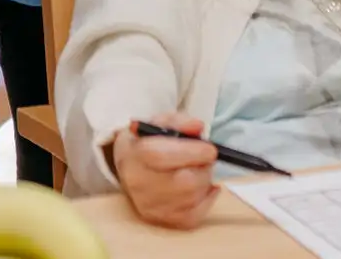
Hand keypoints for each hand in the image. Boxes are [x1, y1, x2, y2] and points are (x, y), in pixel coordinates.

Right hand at [112, 112, 219, 229]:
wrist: (130, 166)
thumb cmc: (147, 141)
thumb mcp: (159, 122)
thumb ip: (180, 121)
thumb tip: (198, 127)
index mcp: (135, 154)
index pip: (162, 156)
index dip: (193, 152)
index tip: (210, 148)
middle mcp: (139, 183)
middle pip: (184, 183)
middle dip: (203, 168)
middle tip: (204, 158)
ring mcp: (150, 206)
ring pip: (193, 198)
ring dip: (204, 182)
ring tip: (196, 170)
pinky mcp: (162, 220)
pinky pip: (195, 215)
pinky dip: (206, 200)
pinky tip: (202, 187)